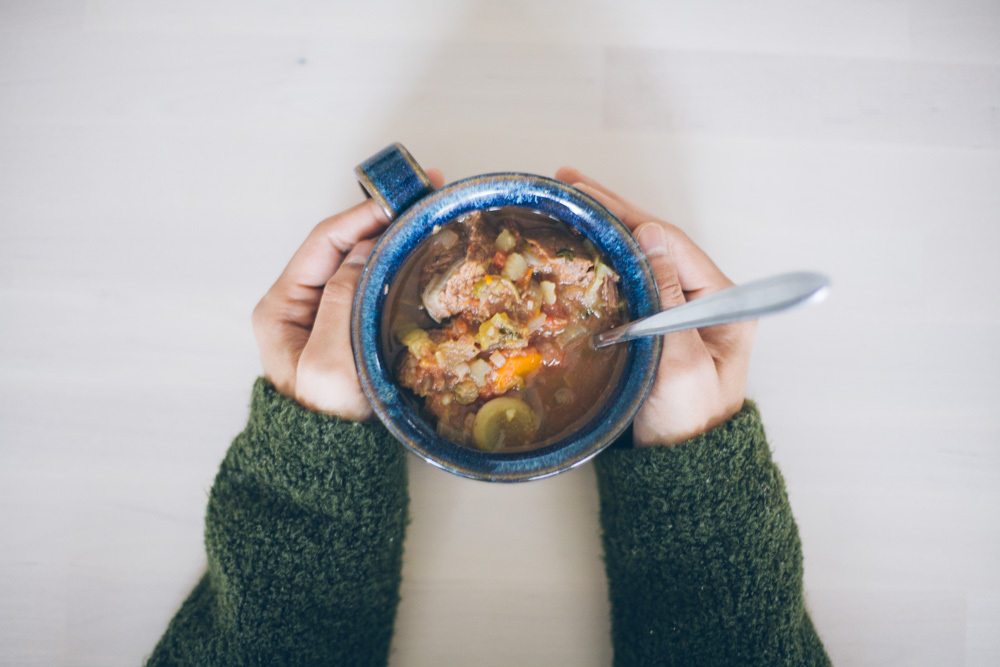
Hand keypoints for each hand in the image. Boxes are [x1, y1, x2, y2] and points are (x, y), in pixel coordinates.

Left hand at [252, 169, 444, 419]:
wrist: (333, 459)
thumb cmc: (327, 413)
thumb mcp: (330, 358)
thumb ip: (343, 300)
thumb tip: (366, 249)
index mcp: (282, 305)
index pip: (323, 244)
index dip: (360, 217)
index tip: (396, 202)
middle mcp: (299, 300)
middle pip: (341, 245)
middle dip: (379, 218)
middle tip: (423, 196)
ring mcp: (324, 311)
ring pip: (358, 260)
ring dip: (389, 236)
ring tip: (426, 215)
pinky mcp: (349, 322)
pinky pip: (370, 281)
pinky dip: (393, 261)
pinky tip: (417, 250)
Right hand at [556, 167, 755, 446]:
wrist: (682, 465)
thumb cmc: (687, 421)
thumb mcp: (679, 363)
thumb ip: (664, 301)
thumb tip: (651, 236)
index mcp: (721, 302)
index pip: (672, 245)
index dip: (630, 219)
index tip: (591, 200)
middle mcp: (702, 297)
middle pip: (655, 242)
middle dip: (613, 212)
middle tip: (569, 183)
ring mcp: (678, 308)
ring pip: (641, 256)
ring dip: (607, 228)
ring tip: (570, 202)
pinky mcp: (656, 322)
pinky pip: (632, 280)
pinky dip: (606, 257)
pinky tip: (582, 243)